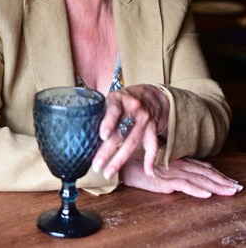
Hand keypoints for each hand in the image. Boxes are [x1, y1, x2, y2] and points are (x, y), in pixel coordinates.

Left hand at [92, 84, 169, 179]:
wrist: (150, 95)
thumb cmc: (124, 99)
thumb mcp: (112, 98)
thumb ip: (102, 112)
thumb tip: (82, 132)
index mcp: (119, 99)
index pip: (114, 110)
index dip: (108, 123)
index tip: (103, 136)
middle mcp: (133, 108)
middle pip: (121, 131)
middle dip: (107, 150)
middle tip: (96, 165)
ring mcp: (144, 119)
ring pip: (133, 141)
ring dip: (120, 159)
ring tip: (108, 172)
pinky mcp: (152, 127)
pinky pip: (152, 145)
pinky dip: (150, 159)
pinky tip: (148, 172)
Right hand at [120, 154, 242, 197]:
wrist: (122, 164)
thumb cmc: (138, 164)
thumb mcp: (159, 164)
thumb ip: (172, 166)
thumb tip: (186, 172)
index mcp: (177, 160)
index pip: (202, 166)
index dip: (217, 173)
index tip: (229, 180)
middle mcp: (178, 164)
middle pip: (205, 173)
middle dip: (222, 180)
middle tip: (237, 187)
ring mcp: (172, 172)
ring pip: (199, 179)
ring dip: (216, 186)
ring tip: (230, 191)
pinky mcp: (164, 181)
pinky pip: (184, 186)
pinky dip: (197, 190)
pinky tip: (207, 194)